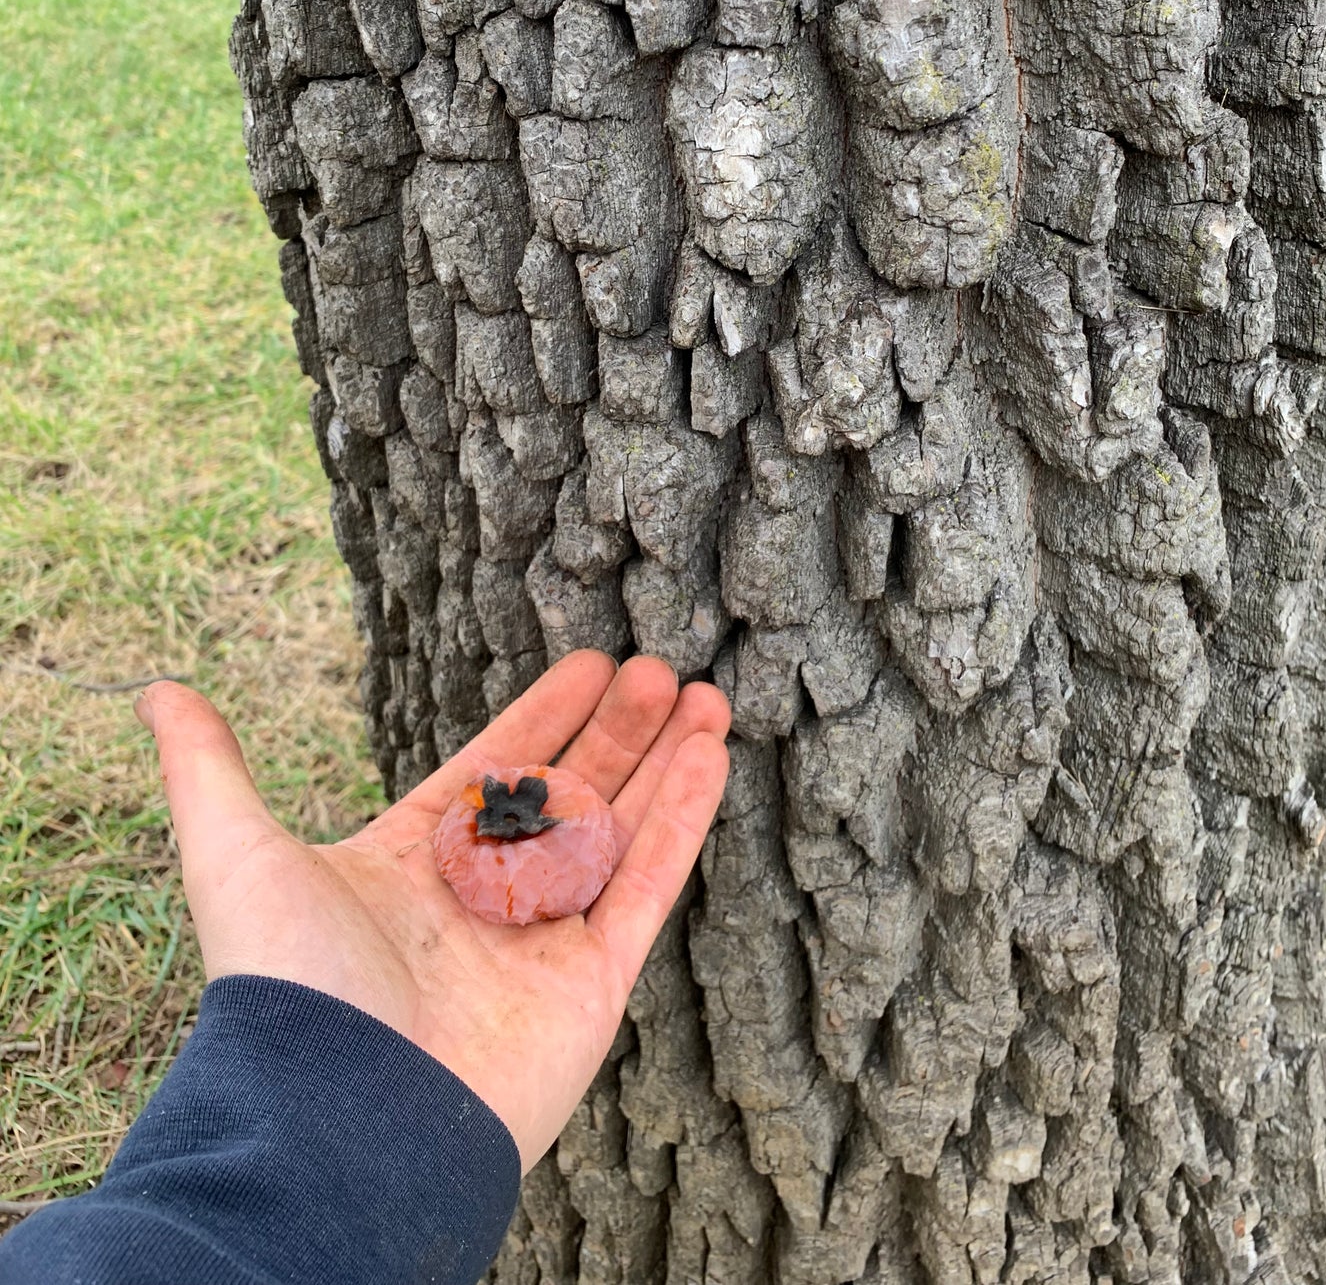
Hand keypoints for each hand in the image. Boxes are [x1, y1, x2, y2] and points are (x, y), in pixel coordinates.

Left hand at [135, 652, 729, 1168]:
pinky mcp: (591, 985)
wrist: (337, 1118)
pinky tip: (711, 754)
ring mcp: (540, 942)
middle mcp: (481, 899)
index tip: (590, 664)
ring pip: (616, 832)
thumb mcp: (237, 853)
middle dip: (615, 732)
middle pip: (565, 795)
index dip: (542, 717)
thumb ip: (210, 769)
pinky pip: (646, 886)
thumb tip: (157, 690)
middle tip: (661, 668)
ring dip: (662, 763)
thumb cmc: (287, 987)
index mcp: (411, 863)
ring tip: (705, 694)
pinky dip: (682, 820)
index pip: (492, 770)